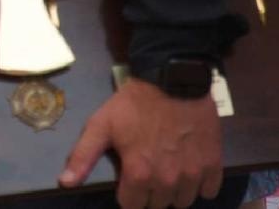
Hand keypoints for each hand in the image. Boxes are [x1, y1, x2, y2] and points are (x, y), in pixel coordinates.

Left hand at [59, 79, 223, 206]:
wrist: (172, 81)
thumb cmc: (133, 103)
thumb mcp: (101, 124)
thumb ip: (83, 156)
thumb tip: (65, 183)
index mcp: (139, 173)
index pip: (131, 206)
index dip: (127, 196)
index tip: (127, 182)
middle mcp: (168, 180)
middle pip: (157, 205)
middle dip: (149, 195)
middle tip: (146, 174)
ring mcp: (193, 174)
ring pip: (183, 201)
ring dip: (173, 193)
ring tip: (166, 173)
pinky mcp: (214, 165)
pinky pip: (208, 191)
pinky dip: (200, 186)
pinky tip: (189, 171)